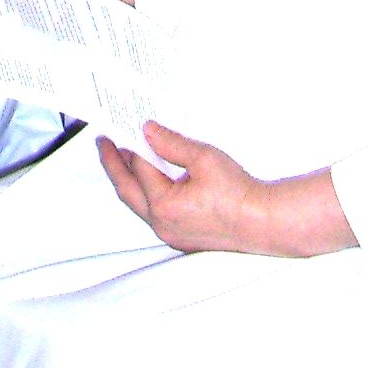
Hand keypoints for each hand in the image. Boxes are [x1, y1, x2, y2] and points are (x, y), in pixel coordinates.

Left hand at [97, 124, 355, 257]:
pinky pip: (154, 213)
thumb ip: (172, 143)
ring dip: (129, 181)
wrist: (263, 222)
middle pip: (127, 191)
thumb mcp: (204, 158)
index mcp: (163, 205)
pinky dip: (146, 194)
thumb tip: (147, 131)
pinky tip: (151, 180)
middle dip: (113, 166)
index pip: (138, 169)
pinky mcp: (181, 236)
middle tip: (103, 144)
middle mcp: (162, 224)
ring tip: (123, 158)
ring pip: (139, 204)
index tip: (117, 130)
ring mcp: (171, 233)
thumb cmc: (237, 192)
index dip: (127, 147)